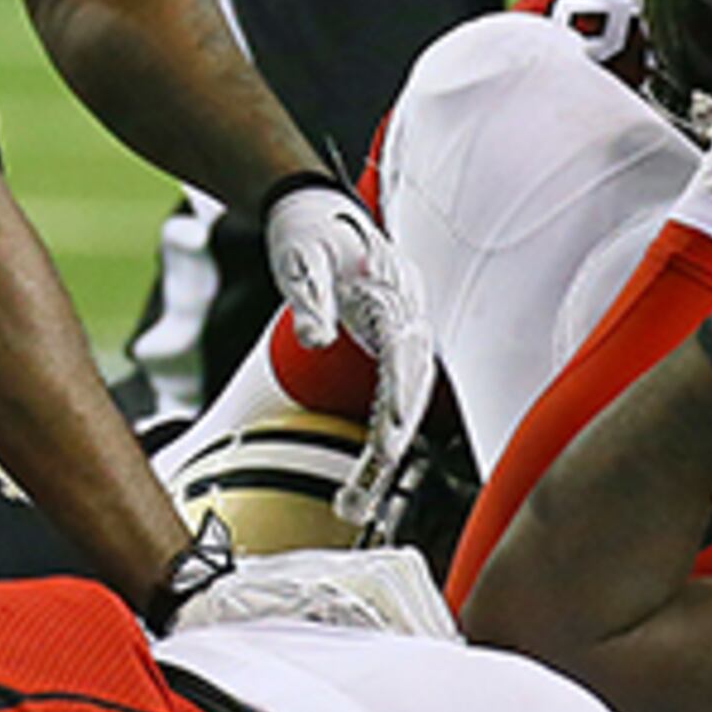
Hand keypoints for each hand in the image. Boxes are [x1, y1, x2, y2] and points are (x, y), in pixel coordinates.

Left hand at [263, 177, 434, 525]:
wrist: (315, 208)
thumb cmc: (310, 229)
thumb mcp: (301, 259)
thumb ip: (310, 299)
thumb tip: (315, 337)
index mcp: (393, 294)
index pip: (404, 354)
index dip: (400, 397)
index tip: (391, 439)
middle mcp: (409, 318)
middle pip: (410, 392)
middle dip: (389, 448)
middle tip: (360, 498)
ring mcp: (404, 334)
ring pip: (405, 403)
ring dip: (385, 454)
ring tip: (354, 503)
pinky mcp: (391, 346)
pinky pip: (393, 398)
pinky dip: (381, 436)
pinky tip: (366, 475)